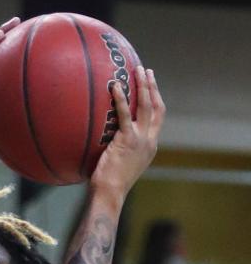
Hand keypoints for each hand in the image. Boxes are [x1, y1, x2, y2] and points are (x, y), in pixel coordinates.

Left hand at [90, 66, 164, 198]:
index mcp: (150, 146)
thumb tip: (105, 140)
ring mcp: (141, 139)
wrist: (110, 193)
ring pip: (146, 106)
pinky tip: (115, 86)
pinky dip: (121, 99)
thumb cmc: (108, 185)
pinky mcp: (128, 140)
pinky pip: (124, 114)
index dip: (156, 100)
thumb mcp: (120, 164)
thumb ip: (120, 149)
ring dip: (144, 86)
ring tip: (137, 70)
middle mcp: (150, 140)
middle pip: (157, 107)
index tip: (151, 86)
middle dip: (153, 87)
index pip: (158, 118)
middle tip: (147, 71)